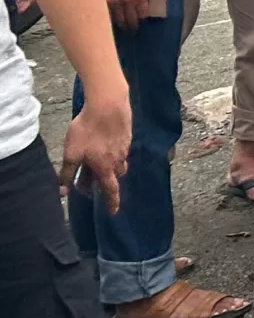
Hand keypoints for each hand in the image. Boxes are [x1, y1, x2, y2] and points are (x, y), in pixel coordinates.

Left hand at [59, 88, 130, 215]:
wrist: (108, 105)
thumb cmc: (88, 131)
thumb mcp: (71, 154)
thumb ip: (67, 174)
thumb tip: (63, 193)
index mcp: (105, 168)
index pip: (111, 191)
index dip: (112, 203)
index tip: (113, 212)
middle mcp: (118, 160)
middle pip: (116, 176)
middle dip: (107, 181)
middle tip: (96, 179)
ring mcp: (125, 146)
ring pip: (120, 162)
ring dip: (111, 165)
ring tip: (100, 159)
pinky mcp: (127, 134)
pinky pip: (122, 148)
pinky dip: (114, 150)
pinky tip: (105, 141)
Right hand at [98, 0, 146, 32]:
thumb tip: (142, 6)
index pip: (141, 15)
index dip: (141, 21)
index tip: (140, 24)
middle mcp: (127, 2)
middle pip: (129, 21)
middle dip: (131, 27)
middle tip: (132, 31)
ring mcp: (114, 2)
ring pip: (117, 20)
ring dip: (120, 25)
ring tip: (122, 28)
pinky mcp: (103, 1)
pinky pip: (107, 14)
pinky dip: (109, 19)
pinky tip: (110, 22)